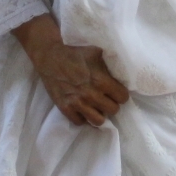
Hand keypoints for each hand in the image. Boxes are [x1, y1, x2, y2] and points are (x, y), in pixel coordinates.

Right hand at [13, 14, 129, 126]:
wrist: (50, 57)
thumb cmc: (75, 53)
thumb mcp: (97, 52)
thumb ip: (110, 63)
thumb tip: (125, 68)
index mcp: (101, 80)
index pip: (123, 98)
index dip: (120, 94)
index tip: (116, 91)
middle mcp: (91, 94)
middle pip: (113, 110)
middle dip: (111, 103)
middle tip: (106, 98)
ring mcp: (77, 103)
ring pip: (98, 121)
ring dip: (99, 113)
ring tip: (96, 106)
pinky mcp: (65, 108)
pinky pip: (80, 122)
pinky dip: (83, 117)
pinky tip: (83, 108)